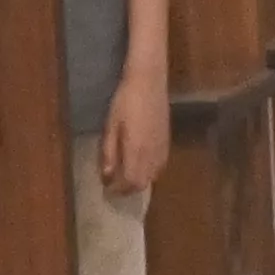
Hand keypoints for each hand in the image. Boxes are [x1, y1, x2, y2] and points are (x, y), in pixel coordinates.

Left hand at [101, 68, 169, 198]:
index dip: (119, 190)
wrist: (149, 84)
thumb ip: (108, 152)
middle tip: (114, 186)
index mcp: (137, 151)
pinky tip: (138, 165)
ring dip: (139, 181)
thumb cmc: (124, 103)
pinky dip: (149, 172)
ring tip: (124, 176)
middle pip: (144, 183)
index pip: (131, 182)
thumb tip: (106, 176)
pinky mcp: (168, 142)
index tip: (107, 190)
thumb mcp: (110, 127)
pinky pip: (160, 166)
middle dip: (128, 189)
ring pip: (153, 176)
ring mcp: (163, 148)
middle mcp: (153, 154)